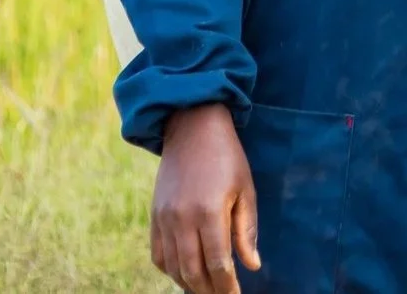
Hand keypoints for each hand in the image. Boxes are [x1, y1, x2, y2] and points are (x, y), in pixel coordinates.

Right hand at [150, 104, 261, 292]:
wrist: (191, 128)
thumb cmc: (227, 158)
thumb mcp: (245, 190)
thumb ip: (247, 230)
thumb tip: (252, 265)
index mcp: (209, 211)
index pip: (217, 263)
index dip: (227, 286)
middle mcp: (182, 219)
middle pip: (193, 271)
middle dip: (209, 290)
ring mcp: (164, 218)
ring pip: (173, 267)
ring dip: (189, 284)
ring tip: (207, 290)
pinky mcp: (154, 216)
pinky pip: (158, 254)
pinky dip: (171, 270)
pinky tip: (185, 274)